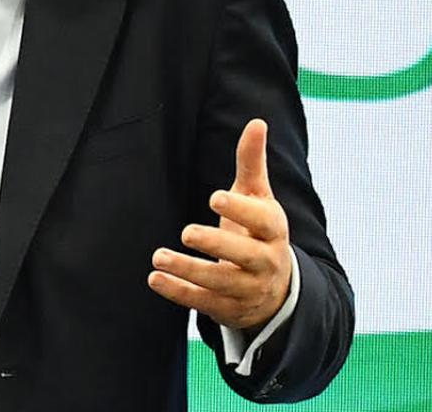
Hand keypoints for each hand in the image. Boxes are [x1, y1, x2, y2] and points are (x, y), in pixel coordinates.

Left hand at [147, 118, 291, 330]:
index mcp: (273, 231)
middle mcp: (266, 262)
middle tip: (186, 232)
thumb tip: (257, 122)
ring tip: (158, 257)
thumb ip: (252, 163)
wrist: (276, 289)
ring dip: (189, 271)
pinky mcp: (229, 309)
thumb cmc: (258, 231)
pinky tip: (155, 279)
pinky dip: (179, 293)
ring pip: (220, 283)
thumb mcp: (259, 197)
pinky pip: (203, 302)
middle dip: (216, 244)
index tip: (214, 196)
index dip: (240, 209)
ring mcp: (248, 289)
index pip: (262, 222)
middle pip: (244, 255)